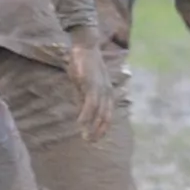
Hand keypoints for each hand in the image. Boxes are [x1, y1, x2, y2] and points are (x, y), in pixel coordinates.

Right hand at [65, 26, 114, 141]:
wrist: (85, 47)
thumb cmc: (84, 66)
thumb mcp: (84, 86)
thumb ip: (84, 99)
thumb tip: (83, 115)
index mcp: (107, 93)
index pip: (108, 115)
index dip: (103, 128)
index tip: (96, 139)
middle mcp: (107, 92)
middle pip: (106, 117)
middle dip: (99, 131)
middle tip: (91, 143)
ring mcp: (101, 88)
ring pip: (100, 112)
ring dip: (93, 127)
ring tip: (86, 138)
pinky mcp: (92, 84)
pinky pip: (91, 103)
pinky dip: (86, 115)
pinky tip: (80, 124)